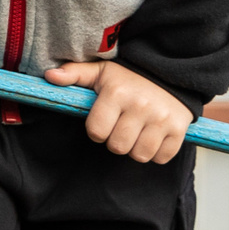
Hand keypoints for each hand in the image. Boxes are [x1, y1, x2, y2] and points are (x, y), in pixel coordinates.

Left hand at [46, 60, 191, 163]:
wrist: (168, 73)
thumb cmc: (127, 78)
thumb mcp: (99, 71)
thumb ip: (74, 74)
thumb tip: (49, 76)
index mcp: (117, 93)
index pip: (96, 131)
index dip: (96, 131)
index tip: (103, 122)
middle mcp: (141, 106)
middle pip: (118, 147)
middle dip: (115, 141)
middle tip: (120, 128)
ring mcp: (162, 119)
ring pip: (140, 155)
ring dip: (134, 149)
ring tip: (135, 133)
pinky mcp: (179, 130)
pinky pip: (162, 157)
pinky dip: (155, 153)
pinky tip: (151, 137)